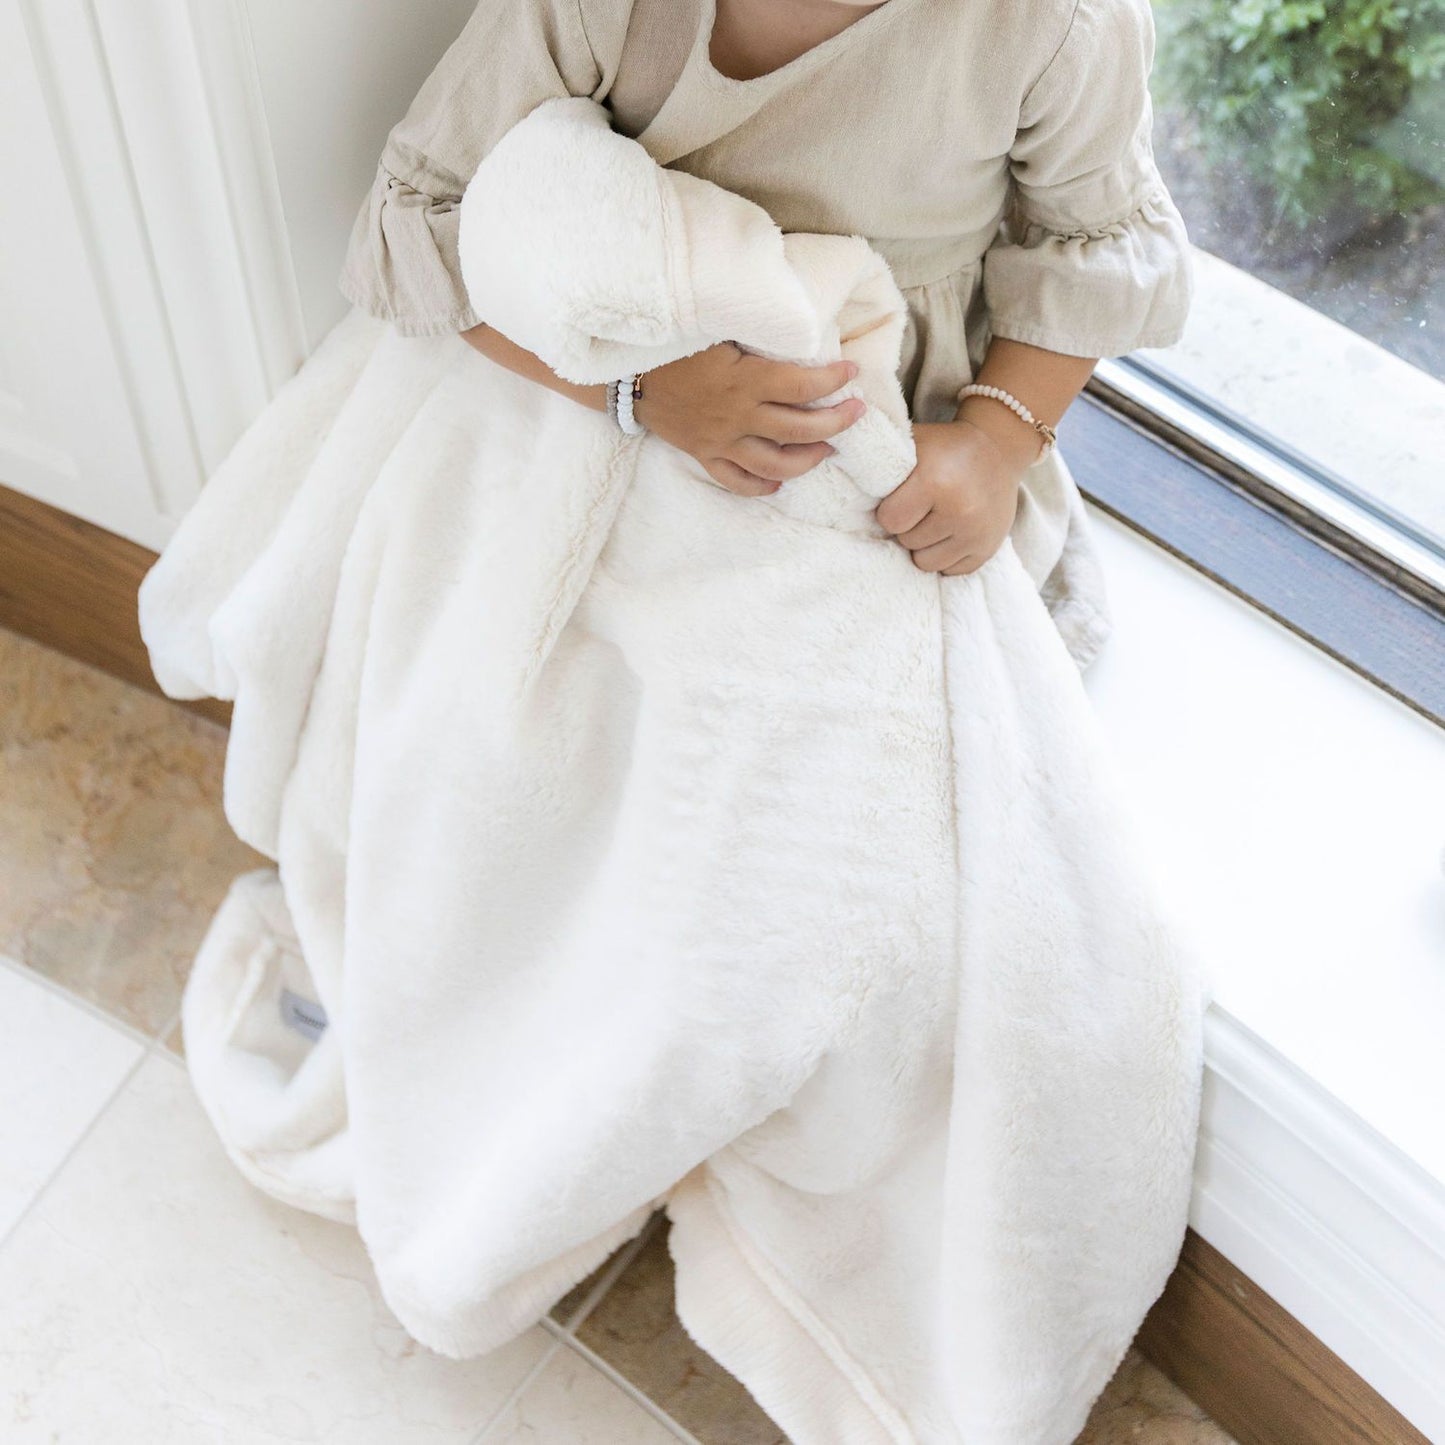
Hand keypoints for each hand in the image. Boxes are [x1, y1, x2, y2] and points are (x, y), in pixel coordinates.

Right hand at [632, 342, 866, 496]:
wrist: (624, 373)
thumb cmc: (672, 342)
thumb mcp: (717, 327)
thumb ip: (757, 333)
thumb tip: (798, 327)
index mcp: (745, 381)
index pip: (803, 385)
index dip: (834, 380)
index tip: (853, 372)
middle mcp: (738, 416)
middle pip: (800, 429)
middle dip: (836, 423)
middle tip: (857, 413)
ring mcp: (721, 441)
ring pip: (775, 463)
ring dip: (808, 460)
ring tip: (828, 449)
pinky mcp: (704, 454)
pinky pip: (736, 481)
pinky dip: (760, 486)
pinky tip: (780, 482)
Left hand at [874, 420, 1032, 574]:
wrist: (998, 448)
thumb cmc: (945, 448)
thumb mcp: (913, 444)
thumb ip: (881, 465)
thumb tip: (837, 472)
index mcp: (936, 482)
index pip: (890, 520)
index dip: (890, 510)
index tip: (900, 498)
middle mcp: (959, 510)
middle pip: (907, 542)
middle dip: (909, 527)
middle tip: (922, 507)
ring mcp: (977, 533)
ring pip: (926, 563)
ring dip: (924, 545)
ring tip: (935, 521)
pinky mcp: (988, 549)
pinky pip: (949, 571)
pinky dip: (945, 556)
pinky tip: (951, 532)